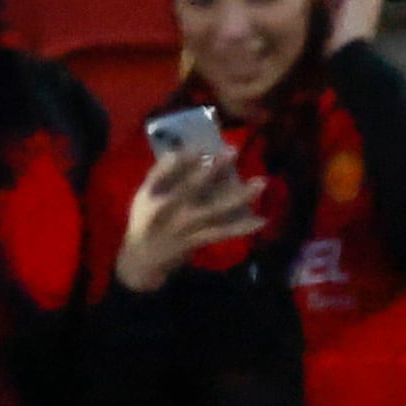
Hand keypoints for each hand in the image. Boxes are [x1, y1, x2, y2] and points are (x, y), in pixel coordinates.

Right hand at [112, 148, 267, 292]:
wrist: (144, 260)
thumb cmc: (145, 221)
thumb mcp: (143, 195)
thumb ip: (160, 173)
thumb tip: (178, 152)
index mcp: (155, 195)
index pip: (168, 171)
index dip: (185, 158)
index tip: (202, 145)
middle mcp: (171, 210)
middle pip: (194, 186)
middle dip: (215, 168)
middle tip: (234, 150)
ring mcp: (187, 226)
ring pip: (216, 209)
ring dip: (240, 196)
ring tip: (261, 182)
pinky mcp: (199, 240)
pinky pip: (223, 232)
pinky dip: (242, 227)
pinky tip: (262, 220)